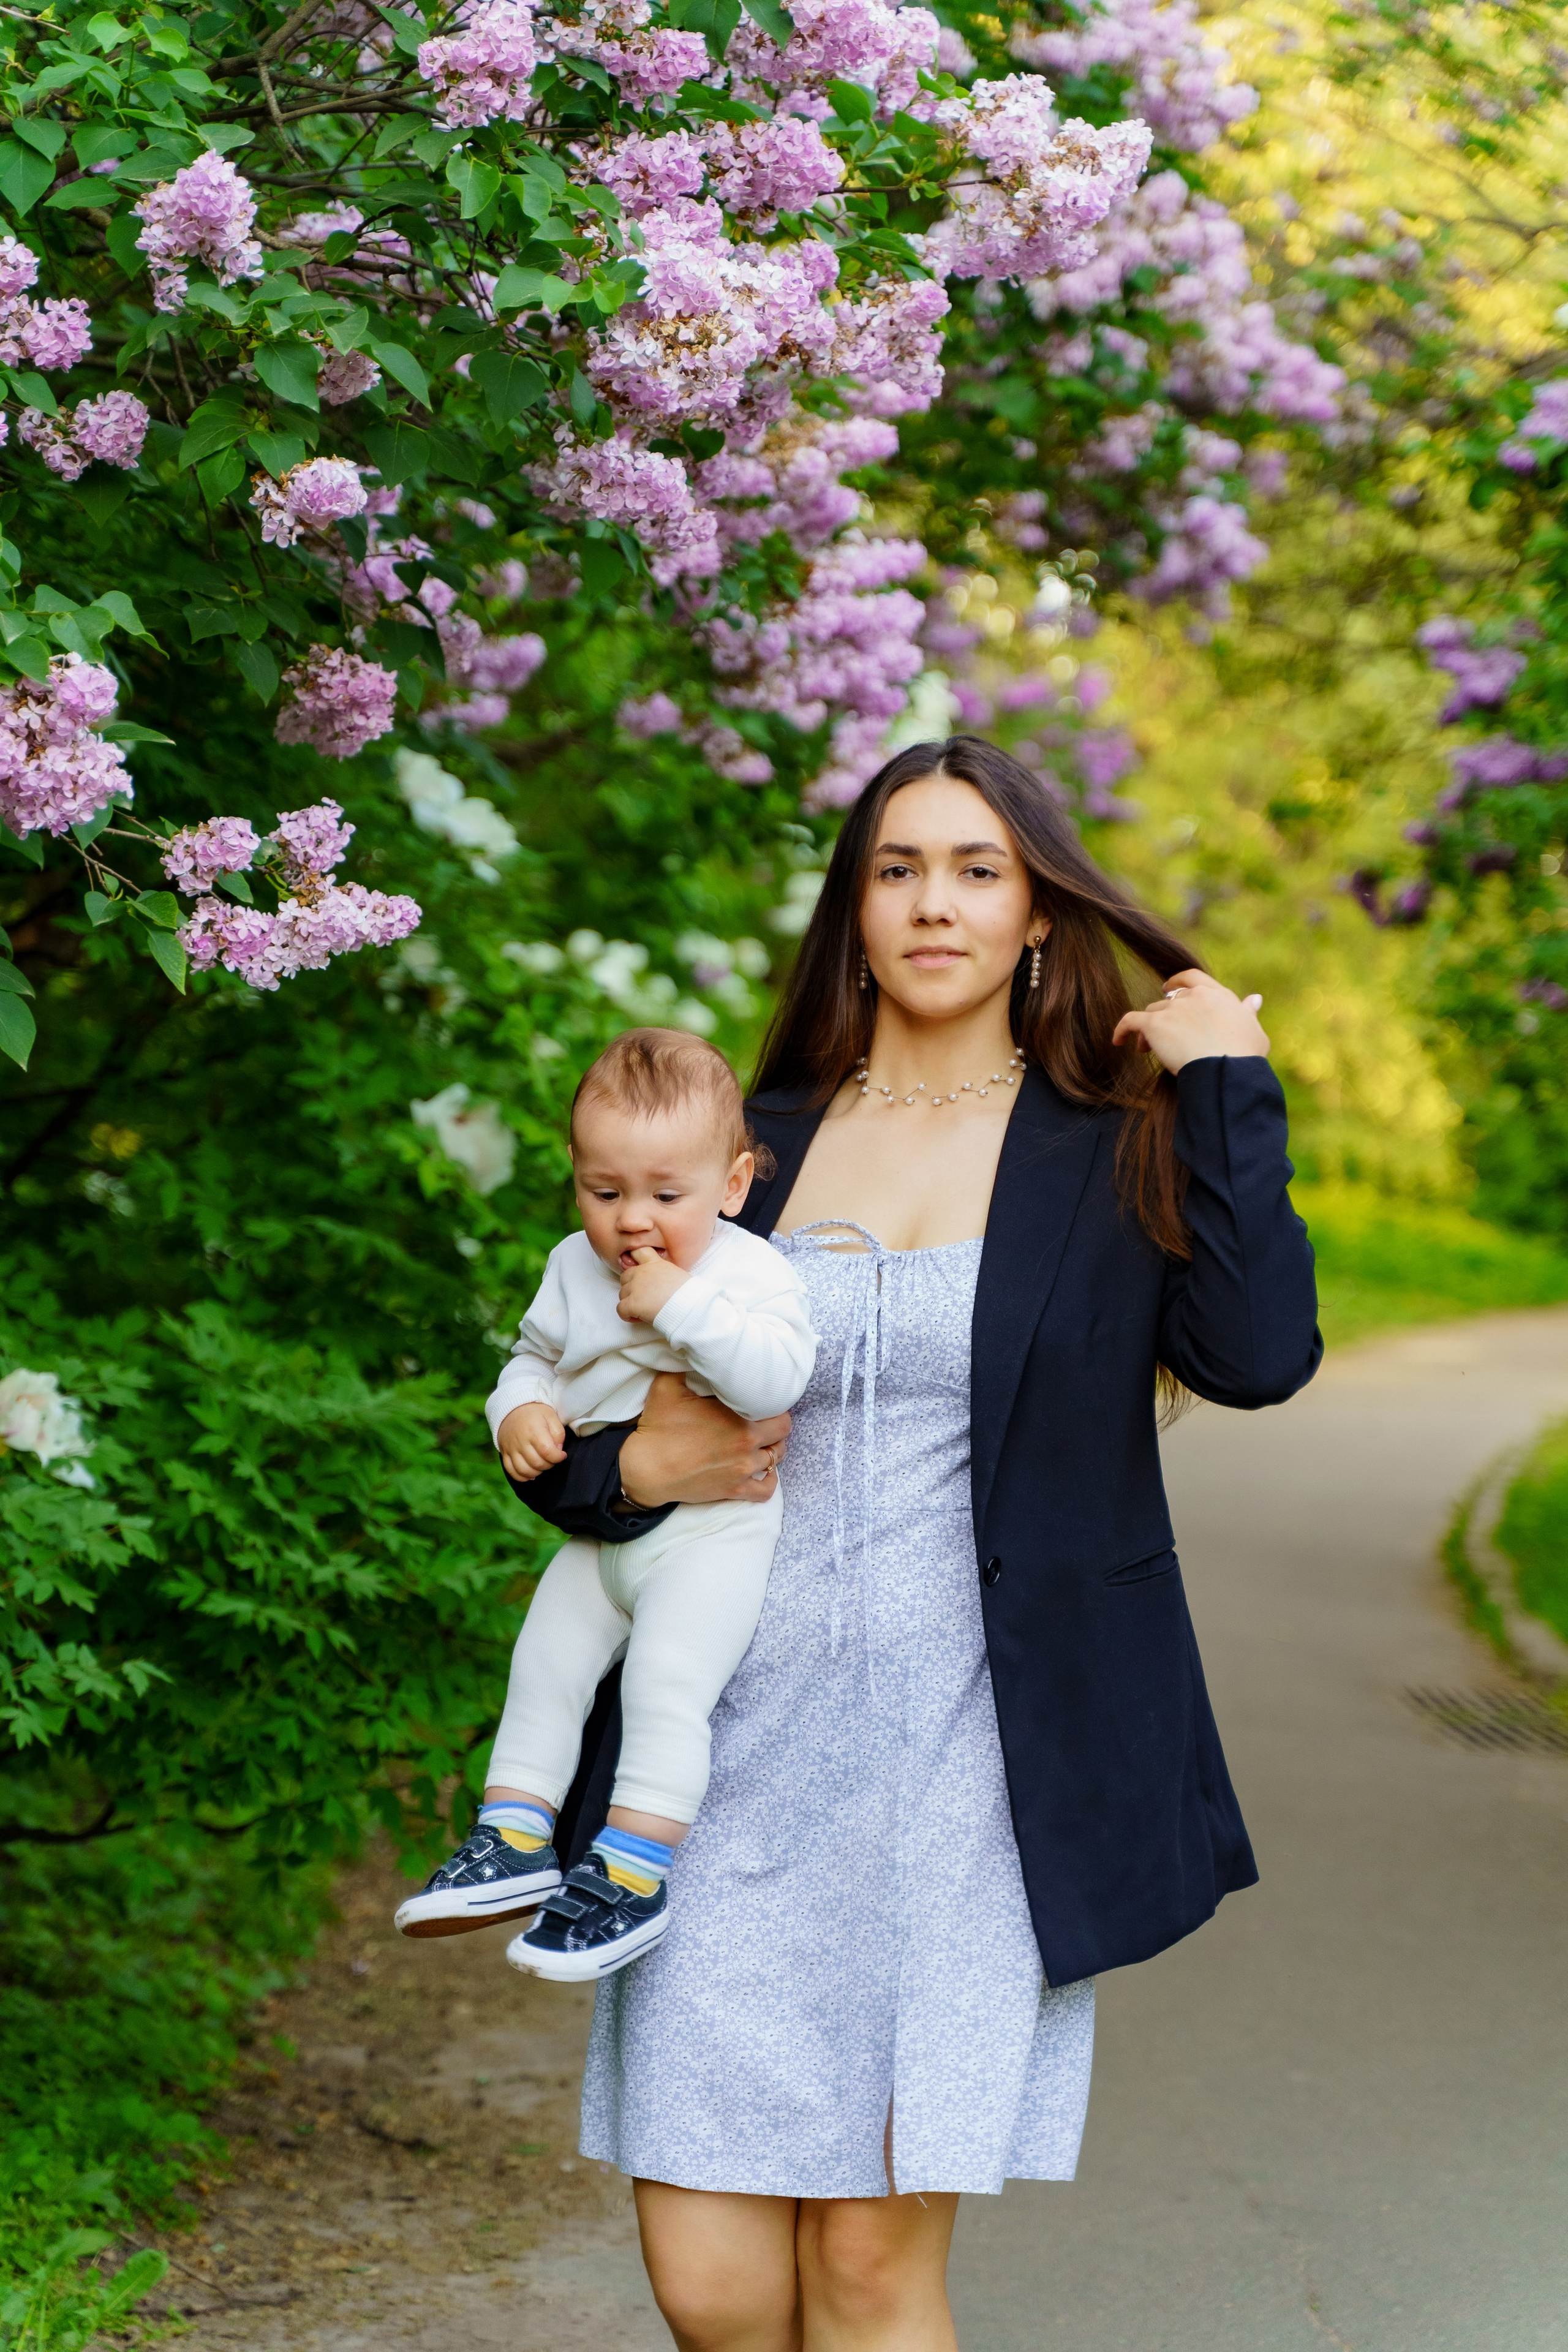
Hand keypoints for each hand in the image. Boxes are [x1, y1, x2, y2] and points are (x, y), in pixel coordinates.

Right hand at [498, 1401, 567, 1481]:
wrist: (512, 1407)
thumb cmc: (535, 1412)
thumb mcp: (551, 1416)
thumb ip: (558, 1434)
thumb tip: (558, 1451)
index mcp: (534, 1431)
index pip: (548, 1452)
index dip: (558, 1457)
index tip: (562, 1455)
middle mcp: (521, 1441)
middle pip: (537, 1463)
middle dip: (549, 1465)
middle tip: (552, 1458)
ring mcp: (511, 1448)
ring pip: (524, 1470)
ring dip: (537, 1472)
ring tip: (542, 1465)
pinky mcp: (505, 1453)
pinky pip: (511, 1471)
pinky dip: (522, 1477)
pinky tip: (530, 1474)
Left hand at [617, 1246, 691, 1324]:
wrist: (688, 1305)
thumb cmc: (688, 1293)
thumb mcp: (676, 1274)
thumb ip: (663, 1274)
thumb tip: (661, 1284)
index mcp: (655, 1263)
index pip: (638, 1252)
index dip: (634, 1260)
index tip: (637, 1271)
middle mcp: (642, 1272)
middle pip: (625, 1277)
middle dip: (631, 1287)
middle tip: (644, 1298)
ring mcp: (635, 1287)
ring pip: (622, 1294)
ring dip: (630, 1302)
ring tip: (644, 1310)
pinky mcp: (632, 1303)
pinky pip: (620, 1310)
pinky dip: (627, 1315)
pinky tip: (639, 1318)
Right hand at [618, 1371, 789, 1507]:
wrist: (646, 1469)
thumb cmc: (658, 1428)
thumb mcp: (669, 1386)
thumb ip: (689, 1367)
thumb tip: (699, 1352)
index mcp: (739, 1418)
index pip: (777, 1407)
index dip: (772, 1400)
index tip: (761, 1398)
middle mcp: (747, 1444)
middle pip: (783, 1432)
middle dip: (777, 1423)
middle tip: (763, 1417)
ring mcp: (743, 1470)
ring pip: (776, 1458)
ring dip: (772, 1448)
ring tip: (761, 1440)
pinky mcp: (734, 1490)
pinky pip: (767, 1490)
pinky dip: (770, 1481)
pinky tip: (763, 1472)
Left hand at [1112, 968, 1268, 1073]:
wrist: (1226, 1070)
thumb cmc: (1245, 1056)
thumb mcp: (1253, 1030)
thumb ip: (1248, 1012)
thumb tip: (1254, 999)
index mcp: (1217, 995)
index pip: (1193, 978)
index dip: (1179, 982)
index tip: (1171, 987)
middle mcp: (1194, 996)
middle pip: (1170, 999)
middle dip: (1165, 1013)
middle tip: (1162, 1031)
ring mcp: (1174, 1009)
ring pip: (1153, 1012)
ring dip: (1149, 1028)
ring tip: (1146, 1049)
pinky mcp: (1155, 1024)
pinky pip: (1130, 1021)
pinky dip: (1122, 1030)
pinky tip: (1117, 1041)